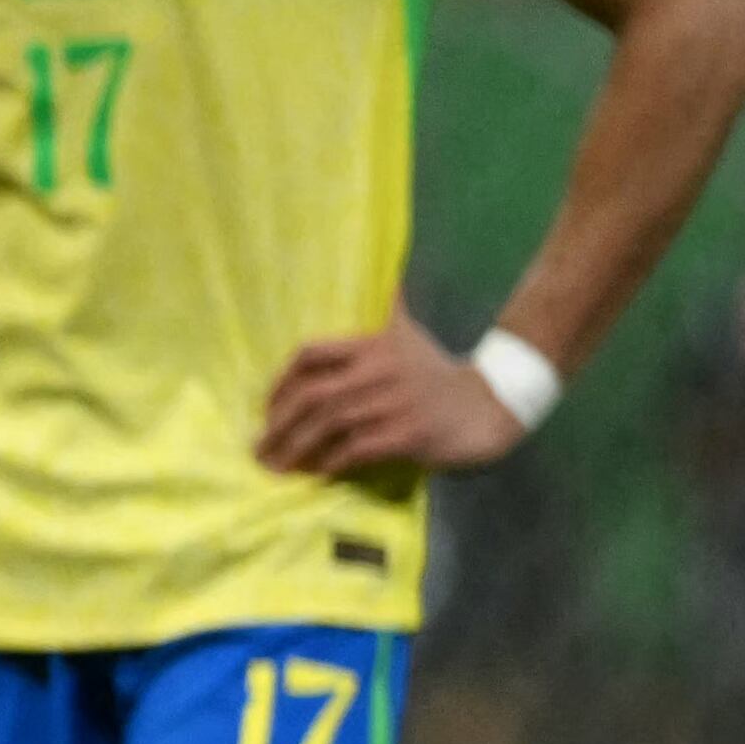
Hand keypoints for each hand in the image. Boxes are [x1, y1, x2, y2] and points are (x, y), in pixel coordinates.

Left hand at [256, 311, 525, 476]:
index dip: (281, 383)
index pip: (311, 355)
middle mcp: (381, 370)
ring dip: (297, 448)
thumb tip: (384, 271)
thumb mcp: (407, 334)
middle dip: (279, 423)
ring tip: (276, 466)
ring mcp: (395, 403)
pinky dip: (331, 462)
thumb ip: (388, 307)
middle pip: (313, 395)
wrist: (485, 406)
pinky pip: (357, 449)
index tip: (266, 408)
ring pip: (331, 424)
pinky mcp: (408, 434)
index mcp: (373, 345)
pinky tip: (316, 472)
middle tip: (259, 446)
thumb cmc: (433, 372)